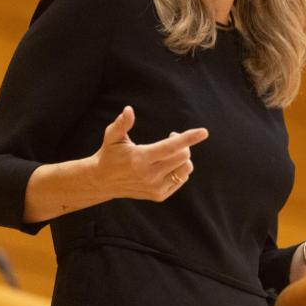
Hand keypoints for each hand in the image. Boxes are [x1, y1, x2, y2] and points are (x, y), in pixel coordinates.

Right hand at [89, 106, 208, 201]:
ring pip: (186, 169)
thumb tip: (129, 109)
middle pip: (183, 156)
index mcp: (140, 159)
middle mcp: (149, 175)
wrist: (102, 182)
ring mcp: (155, 187)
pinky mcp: (159, 195)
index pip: (171, 147)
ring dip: (184, 157)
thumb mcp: (112, 137)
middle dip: (183, 144)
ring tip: (171, 151)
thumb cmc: (110, 154)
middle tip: (172, 137)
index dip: (188, 138)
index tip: (204, 132)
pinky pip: (182, 179)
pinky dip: (180, 168)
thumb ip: (122, 124)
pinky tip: (168, 164)